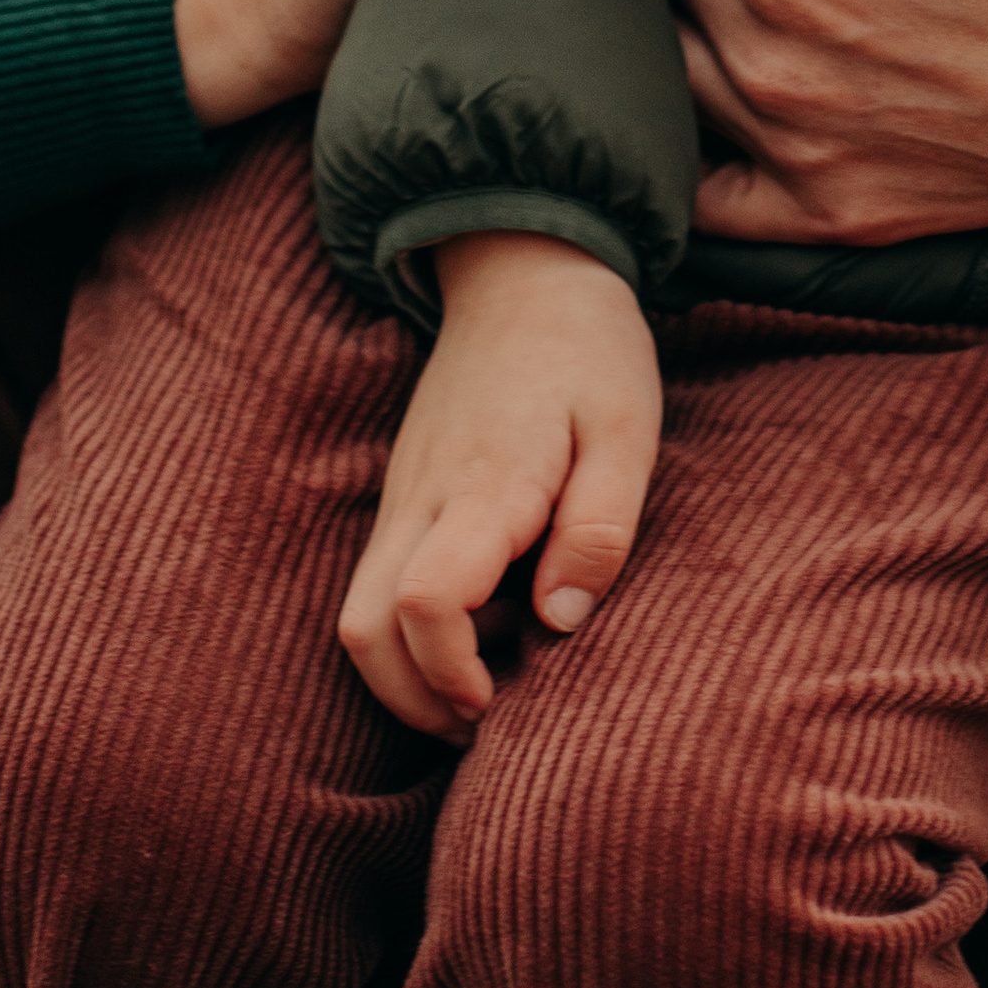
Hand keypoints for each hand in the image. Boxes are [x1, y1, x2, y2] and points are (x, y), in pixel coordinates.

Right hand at [338, 233, 661, 744]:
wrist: (523, 271)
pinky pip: (379, 583)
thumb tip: (560, 623)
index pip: (424, 602)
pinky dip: (412, 630)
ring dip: (408, 671)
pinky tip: (488, 618)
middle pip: (364, 630)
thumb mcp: (627, 430)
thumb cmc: (588, 353)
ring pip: (359, 613)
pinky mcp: (405, 495)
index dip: (451, 673)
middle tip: (490, 715)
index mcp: (485, 484)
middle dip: (413, 699)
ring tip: (492, 677)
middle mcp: (423, 497)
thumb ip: (599, 528)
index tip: (500, 698)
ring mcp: (404, 495)